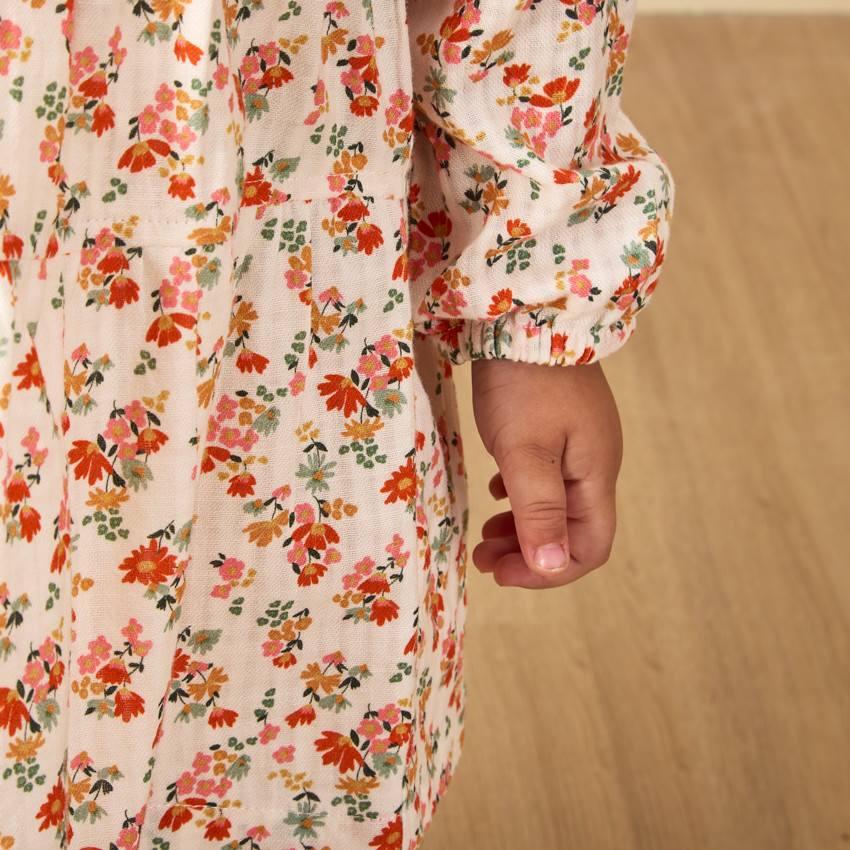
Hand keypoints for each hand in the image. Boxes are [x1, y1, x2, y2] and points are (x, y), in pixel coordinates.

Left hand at [470, 359, 622, 588]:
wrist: (526, 316)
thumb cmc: (524, 384)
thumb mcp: (526, 452)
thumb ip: (540, 510)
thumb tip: (552, 568)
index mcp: (595, 474)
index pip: (590, 547)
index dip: (549, 572)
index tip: (504, 573)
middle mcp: (594, 464)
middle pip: (572, 530)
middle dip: (528, 554)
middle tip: (483, 559)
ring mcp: (579, 443)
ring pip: (556, 504)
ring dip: (521, 528)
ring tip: (484, 537)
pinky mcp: (559, 425)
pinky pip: (546, 477)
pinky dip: (522, 496)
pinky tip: (498, 492)